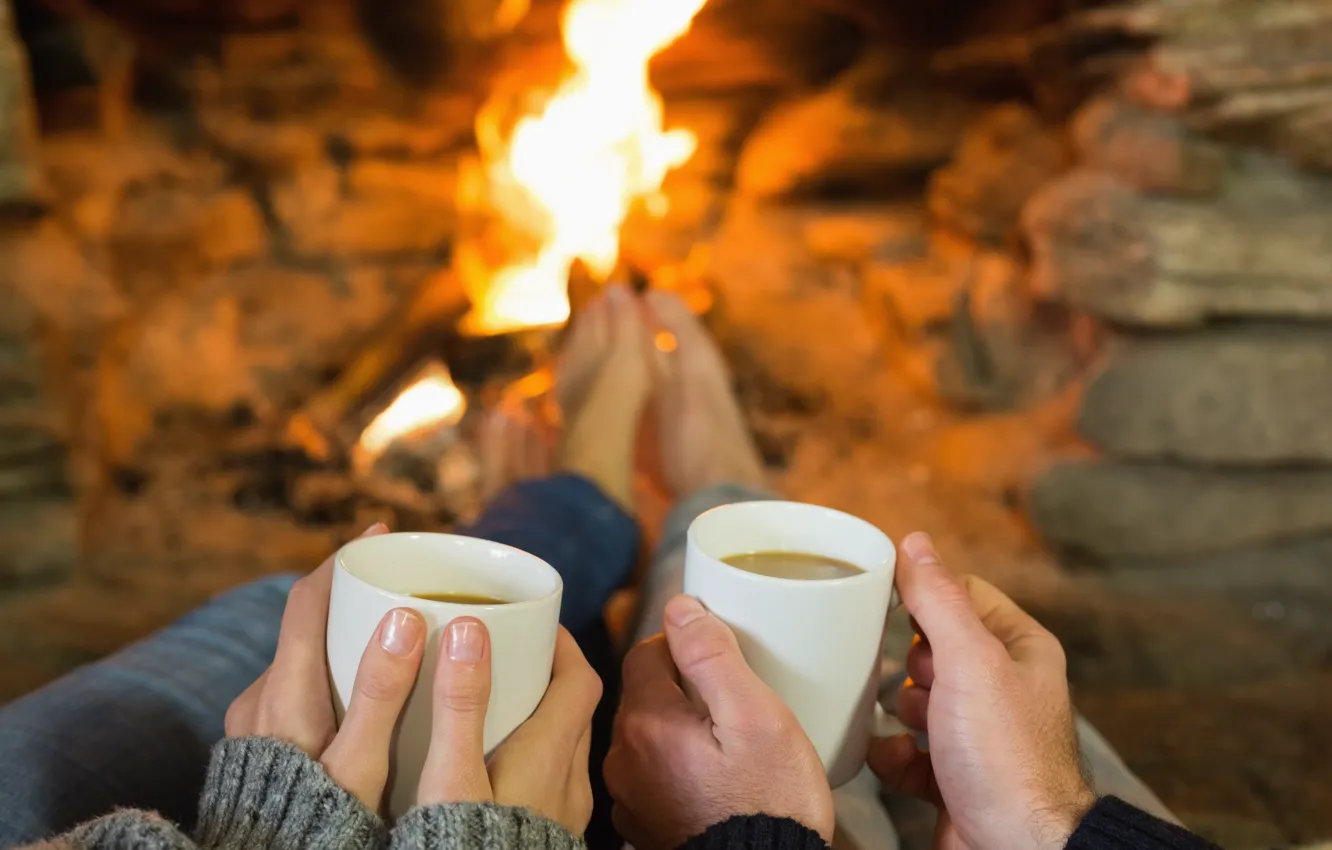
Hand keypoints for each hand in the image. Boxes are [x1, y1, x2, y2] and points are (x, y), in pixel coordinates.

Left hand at [226, 522, 426, 809]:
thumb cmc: (317, 827)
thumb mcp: (359, 764)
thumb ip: (381, 694)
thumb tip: (402, 618)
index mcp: (283, 693)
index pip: (306, 602)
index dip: (342, 561)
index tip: (379, 532)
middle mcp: (260, 701)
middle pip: (307, 628)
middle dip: (352, 599)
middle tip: (400, 586)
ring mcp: (255, 726)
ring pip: (303, 663)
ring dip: (343, 640)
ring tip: (393, 638)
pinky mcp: (260, 750)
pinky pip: (299, 692)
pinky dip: (334, 676)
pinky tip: (367, 694)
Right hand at [416, 619, 601, 835]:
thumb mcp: (453, 775)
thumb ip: (460, 703)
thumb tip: (470, 629)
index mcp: (552, 753)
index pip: (580, 678)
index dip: (561, 644)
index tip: (532, 621)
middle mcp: (567, 781)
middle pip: (573, 710)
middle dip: (546, 676)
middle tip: (506, 654)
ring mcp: (561, 814)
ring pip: (561, 748)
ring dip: (537, 719)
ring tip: (492, 705)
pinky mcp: (545, 838)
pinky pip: (548, 782)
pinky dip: (529, 758)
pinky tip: (491, 767)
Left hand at [604, 595, 833, 849]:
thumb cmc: (770, 802)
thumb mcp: (756, 716)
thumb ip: (712, 656)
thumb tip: (680, 608)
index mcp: (646, 722)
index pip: (647, 652)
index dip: (687, 646)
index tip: (722, 661)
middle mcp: (624, 758)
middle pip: (645, 693)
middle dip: (683, 688)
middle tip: (732, 704)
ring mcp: (630, 795)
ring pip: (648, 733)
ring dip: (678, 727)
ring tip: (726, 743)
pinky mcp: (643, 823)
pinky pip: (652, 773)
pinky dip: (675, 766)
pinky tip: (712, 777)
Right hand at [868, 532, 1093, 849]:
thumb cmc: (1008, 760)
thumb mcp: (970, 662)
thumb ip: (939, 600)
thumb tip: (914, 543)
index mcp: (1020, 650)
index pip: (963, 594)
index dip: (924, 596)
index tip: (885, 599)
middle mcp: (1003, 690)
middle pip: (934, 648)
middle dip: (909, 663)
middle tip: (914, 678)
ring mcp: (978, 736)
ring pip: (918, 701)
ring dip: (898, 711)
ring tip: (906, 722)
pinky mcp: (954, 778)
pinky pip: (907, 752)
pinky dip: (893, 755)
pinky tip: (893, 758)